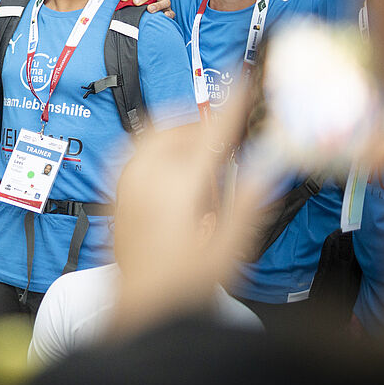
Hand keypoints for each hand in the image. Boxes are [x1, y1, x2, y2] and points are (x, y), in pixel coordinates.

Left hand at [111, 96, 261, 338]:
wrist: (140, 308)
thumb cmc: (185, 283)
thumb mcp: (231, 247)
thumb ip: (250, 200)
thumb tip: (269, 162)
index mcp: (180, 186)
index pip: (211, 131)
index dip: (231, 102)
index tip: (245, 76)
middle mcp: (146, 177)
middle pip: (178, 126)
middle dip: (204, 122)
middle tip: (226, 135)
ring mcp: (124, 182)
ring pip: (151, 134)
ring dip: (178, 131)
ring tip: (201, 153)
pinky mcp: (113, 191)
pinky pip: (132, 149)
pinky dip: (156, 144)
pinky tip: (170, 165)